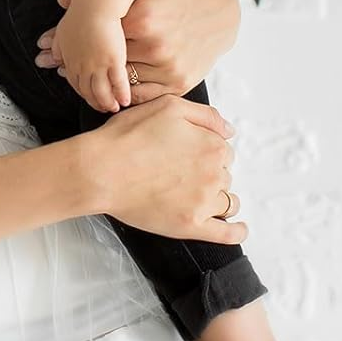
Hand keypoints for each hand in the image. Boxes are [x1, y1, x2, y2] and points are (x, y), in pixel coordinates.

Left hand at [36, 0, 240, 100]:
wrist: (220, 10)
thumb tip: (61, 1)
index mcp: (143, 18)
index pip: (98, 35)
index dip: (75, 42)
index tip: (52, 48)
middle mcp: (155, 45)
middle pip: (106, 61)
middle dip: (82, 63)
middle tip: (57, 67)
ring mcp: (168, 68)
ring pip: (122, 81)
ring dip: (101, 81)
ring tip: (81, 79)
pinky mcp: (179, 84)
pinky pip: (144, 96)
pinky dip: (126, 94)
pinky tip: (113, 88)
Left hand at [54, 0, 131, 113]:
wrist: (94, 5)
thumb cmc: (80, 12)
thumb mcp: (62, 29)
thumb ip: (56, 41)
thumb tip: (42, 45)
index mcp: (71, 59)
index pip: (75, 81)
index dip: (82, 91)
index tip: (88, 96)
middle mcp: (83, 66)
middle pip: (88, 91)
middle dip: (95, 102)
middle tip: (102, 108)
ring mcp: (98, 65)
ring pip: (102, 91)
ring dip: (107, 102)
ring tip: (114, 107)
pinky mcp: (113, 61)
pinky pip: (118, 83)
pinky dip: (121, 94)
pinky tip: (125, 101)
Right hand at [85, 95, 245, 243]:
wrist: (103, 170)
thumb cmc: (129, 135)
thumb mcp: (168, 106)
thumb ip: (205, 115)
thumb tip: (229, 130)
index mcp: (211, 145)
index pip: (223, 148)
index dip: (206, 147)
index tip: (188, 150)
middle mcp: (213, 175)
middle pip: (224, 174)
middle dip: (209, 171)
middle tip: (182, 168)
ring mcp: (204, 204)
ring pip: (227, 200)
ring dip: (218, 195)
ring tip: (197, 192)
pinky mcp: (191, 227)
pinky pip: (226, 234)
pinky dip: (237, 231)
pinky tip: (239, 228)